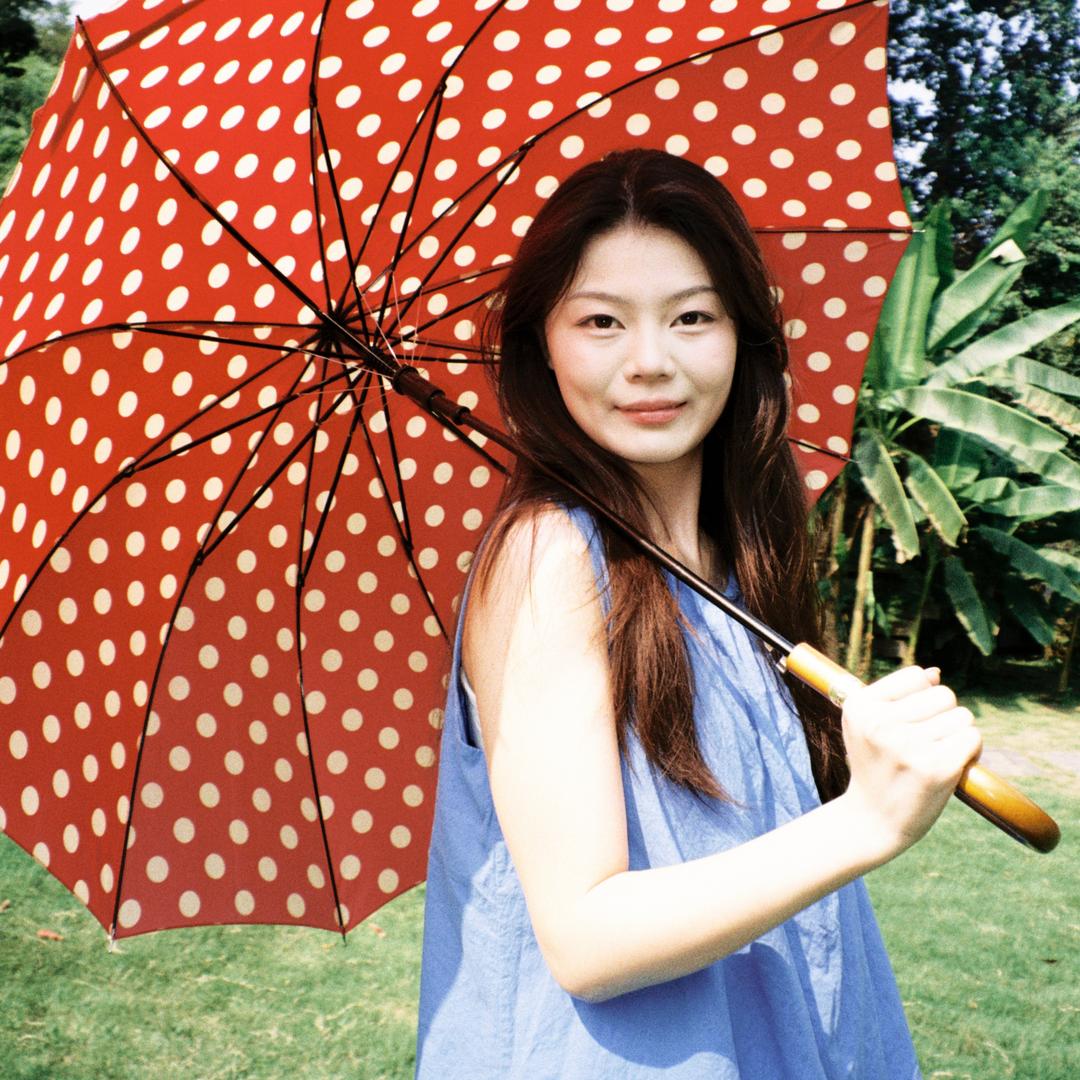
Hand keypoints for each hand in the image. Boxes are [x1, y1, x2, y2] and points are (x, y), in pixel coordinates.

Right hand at [840, 666, 981, 861]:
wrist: (872, 819)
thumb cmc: (875, 766)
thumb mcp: (868, 725)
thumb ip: (897, 696)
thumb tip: (934, 674)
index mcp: (860, 706)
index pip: (917, 677)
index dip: (921, 698)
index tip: (908, 722)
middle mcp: (880, 723)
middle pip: (944, 694)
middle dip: (943, 716)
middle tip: (924, 743)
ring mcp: (907, 746)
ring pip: (962, 716)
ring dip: (956, 734)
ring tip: (935, 755)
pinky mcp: (935, 768)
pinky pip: (972, 738)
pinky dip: (970, 751)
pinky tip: (951, 766)